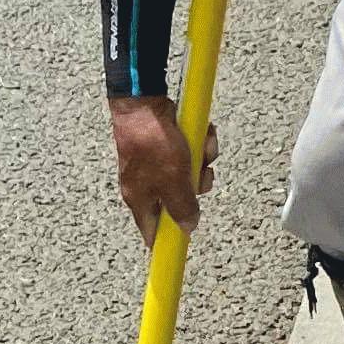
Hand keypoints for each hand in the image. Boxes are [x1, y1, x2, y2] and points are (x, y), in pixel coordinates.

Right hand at [109, 93, 218, 244]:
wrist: (143, 102)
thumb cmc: (151, 142)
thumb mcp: (172, 180)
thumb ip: (181, 207)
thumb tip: (189, 227)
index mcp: (140, 199)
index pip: (152, 230)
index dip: (168, 237)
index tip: (183, 241)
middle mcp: (147, 184)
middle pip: (180, 199)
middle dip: (197, 184)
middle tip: (201, 173)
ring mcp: (157, 163)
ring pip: (190, 172)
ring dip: (202, 159)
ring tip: (200, 145)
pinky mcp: (166, 145)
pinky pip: (191, 152)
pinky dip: (200, 143)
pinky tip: (200, 132)